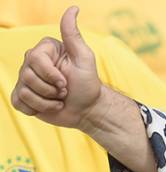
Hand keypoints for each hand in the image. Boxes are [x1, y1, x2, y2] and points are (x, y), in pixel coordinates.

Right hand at [10, 6, 101, 129]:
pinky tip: (50, 106)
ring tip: (59, 99)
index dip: (52, 75)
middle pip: (28, 76)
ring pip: (25, 92)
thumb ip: (73, 34)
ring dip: (47, 101)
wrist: (87, 109)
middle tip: (65, 91)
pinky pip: (19, 103)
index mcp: (44, 50)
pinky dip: (38, 109)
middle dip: (51, 90)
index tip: (67, 82)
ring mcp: (25, 80)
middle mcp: (31, 62)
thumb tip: (73, 8)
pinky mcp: (23, 97)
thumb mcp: (84, 58)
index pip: (35, 59)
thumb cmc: (88, 83)